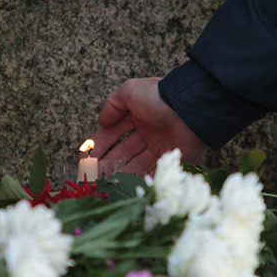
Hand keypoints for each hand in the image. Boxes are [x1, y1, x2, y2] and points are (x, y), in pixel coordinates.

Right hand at [90, 77, 207, 174]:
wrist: (189, 109)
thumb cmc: (158, 97)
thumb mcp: (129, 91)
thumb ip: (112, 104)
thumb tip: (102, 121)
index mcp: (137, 116)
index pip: (113, 133)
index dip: (99, 144)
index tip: (87, 156)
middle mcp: (148, 132)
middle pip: (123, 151)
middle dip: (108, 162)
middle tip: (94, 173)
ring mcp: (160, 147)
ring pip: (136, 163)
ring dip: (121, 172)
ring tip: (106, 181)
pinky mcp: (172, 159)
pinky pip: (154, 172)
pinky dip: (141, 179)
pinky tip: (126, 185)